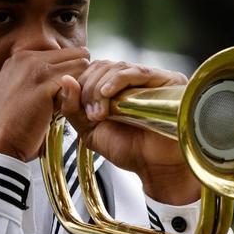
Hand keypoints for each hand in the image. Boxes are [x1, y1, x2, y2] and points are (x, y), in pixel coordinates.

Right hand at [0, 47, 90, 160]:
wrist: (0, 143)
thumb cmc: (14, 126)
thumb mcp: (20, 93)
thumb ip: (37, 80)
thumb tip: (64, 76)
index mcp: (20, 58)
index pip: (61, 53)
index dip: (71, 71)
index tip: (67, 92)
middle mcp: (25, 57)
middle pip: (74, 54)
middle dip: (80, 74)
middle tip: (75, 98)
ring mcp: (34, 68)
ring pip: (80, 64)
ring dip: (82, 84)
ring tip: (73, 103)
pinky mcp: (43, 83)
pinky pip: (77, 80)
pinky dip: (79, 95)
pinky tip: (70, 110)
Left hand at [61, 60, 201, 204]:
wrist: (155, 167)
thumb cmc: (129, 150)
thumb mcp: (90, 131)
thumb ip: (73, 108)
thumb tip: (66, 80)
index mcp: (117, 87)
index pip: (93, 70)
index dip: (81, 85)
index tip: (82, 111)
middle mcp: (134, 79)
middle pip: (102, 66)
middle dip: (89, 89)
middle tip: (93, 116)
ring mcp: (151, 78)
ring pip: (116, 67)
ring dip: (99, 89)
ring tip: (101, 115)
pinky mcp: (167, 80)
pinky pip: (137, 72)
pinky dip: (117, 81)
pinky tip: (107, 95)